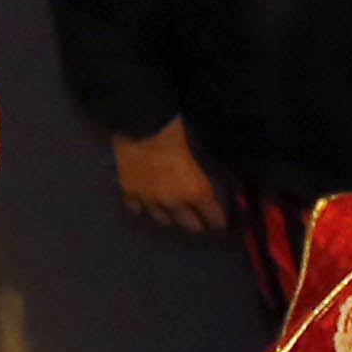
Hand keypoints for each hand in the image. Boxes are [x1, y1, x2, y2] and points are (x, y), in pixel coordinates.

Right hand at [109, 120, 233, 242]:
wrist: (142, 124)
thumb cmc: (178, 131)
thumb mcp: (203, 152)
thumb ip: (210, 173)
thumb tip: (215, 184)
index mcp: (197, 191)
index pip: (215, 219)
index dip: (220, 219)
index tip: (222, 219)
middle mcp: (174, 202)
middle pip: (191, 226)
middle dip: (199, 222)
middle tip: (201, 217)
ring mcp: (150, 200)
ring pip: (163, 221)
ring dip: (172, 217)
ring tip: (174, 212)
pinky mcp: (129, 193)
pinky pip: (138, 210)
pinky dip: (144, 207)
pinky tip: (147, 203)